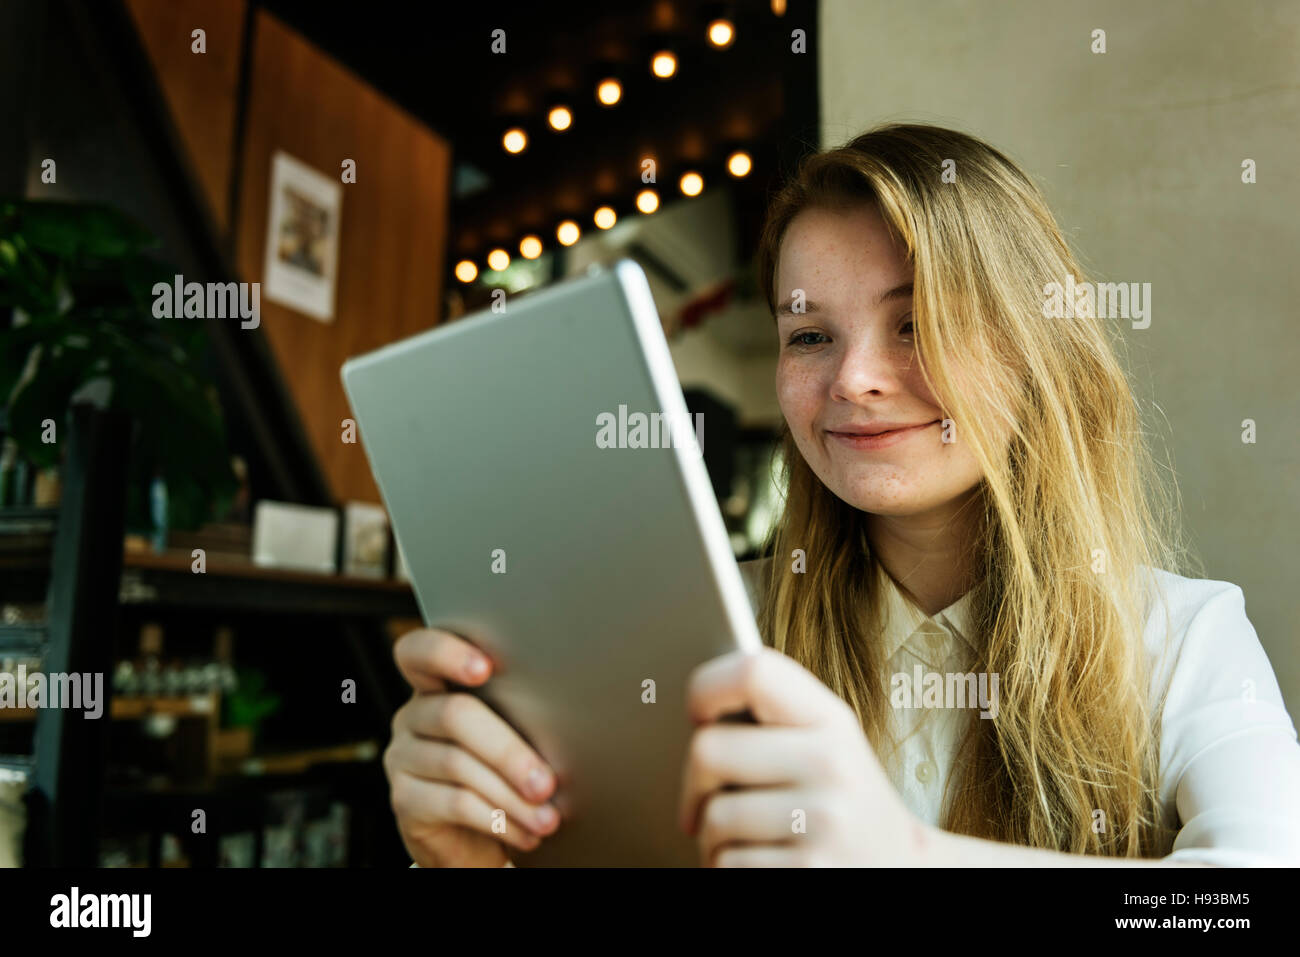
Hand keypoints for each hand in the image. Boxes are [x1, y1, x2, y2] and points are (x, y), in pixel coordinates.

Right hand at [385, 627, 561, 866]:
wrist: (476, 838)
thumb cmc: (503, 775)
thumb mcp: (511, 738)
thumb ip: (519, 718)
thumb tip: (568, 723)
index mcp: (437, 687)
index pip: (419, 653)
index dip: (446, 652)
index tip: (485, 668)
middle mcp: (413, 717)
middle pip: (454, 714)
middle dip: (508, 750)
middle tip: (546, 782)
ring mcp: (402, 757)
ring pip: (458, 764)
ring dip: (511, 795)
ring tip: (547, 817)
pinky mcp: (404, 800)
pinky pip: (454, 803)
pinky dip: (498, 819)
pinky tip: (525, 832)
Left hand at [678, 646, 934, 865]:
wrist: (905, 872)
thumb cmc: (842, 805)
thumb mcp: (829, 747)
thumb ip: (774, 720)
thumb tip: (694, 711)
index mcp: (832, 721)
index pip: (754, 672)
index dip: (707, 687)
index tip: (696, 716)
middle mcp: (832, 765)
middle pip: (709, 749)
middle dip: (694, 784)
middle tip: (704, 801)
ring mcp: (823, 822)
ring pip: (714, 817)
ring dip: (712, 838)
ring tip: (746, 839)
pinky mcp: (809, 871)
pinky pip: (726, 864)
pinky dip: (727, 869)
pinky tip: (759, 864)